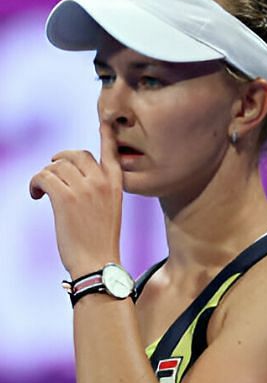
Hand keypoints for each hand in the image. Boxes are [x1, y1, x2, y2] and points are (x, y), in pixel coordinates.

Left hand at [29, 122, 123, 276]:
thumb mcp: (109, 209)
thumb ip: (99, 189)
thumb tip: (73, 175)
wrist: (98, 262)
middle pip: (75, 154)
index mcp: (117, 184)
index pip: (111, 150)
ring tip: (41, 192)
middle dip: (59, 159)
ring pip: (56, 166)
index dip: (106, 133)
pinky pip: (43, 177)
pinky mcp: (65, 198)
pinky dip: (34, 184)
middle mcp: (102, 181)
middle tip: (51, 172)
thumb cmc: (101, 240)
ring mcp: (85, 188)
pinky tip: (36, 196)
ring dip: (43, 176)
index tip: (105, 121)